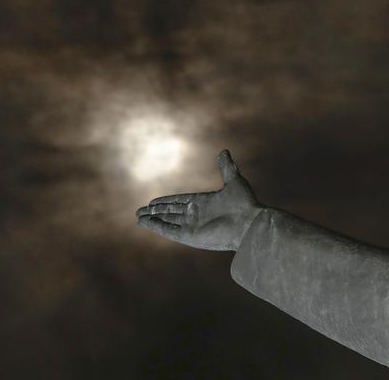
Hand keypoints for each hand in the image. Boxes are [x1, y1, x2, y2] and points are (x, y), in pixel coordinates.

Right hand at [136, 150, 263, 250]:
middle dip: (155, 212)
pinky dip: (157, 227)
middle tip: (140, 211)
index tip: (152, 201)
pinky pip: (170, 231)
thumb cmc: (245, 203)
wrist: (249, 223)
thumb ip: (226, 167)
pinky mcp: (191, 237)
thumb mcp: (234, 180)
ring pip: (168, 222)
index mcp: (205, 203)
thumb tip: (224, 151)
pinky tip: (145, 223)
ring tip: (138, 217)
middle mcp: (197, 215)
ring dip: (153, 220)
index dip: (166, 202)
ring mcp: (193, 227)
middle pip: (171, 213)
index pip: (180, 202)